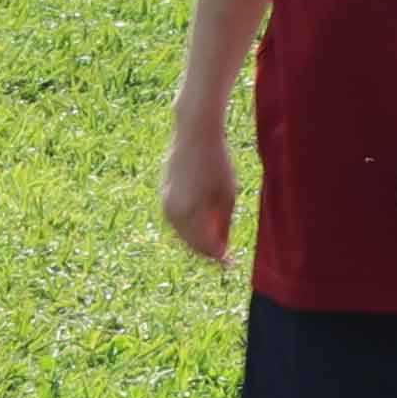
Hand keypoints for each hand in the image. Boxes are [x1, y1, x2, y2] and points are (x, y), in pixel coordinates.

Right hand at [159, 121, 235, 263]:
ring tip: (218, 240)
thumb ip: (223, 225)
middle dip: (208, 252)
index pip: (205, 247)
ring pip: (183, 235)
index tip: (231, 263)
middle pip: (192, 245)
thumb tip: (221, 250)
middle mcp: (173, 213)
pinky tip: (205, 225)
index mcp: (190, 213)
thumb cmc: (217, 162)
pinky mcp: (164, 196)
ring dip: (199, 241)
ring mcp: (166, 204)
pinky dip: (190, 228)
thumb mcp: (227, 195)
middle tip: (226, 257)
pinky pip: (177, 222)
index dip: (219, 258)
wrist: (194, 134)